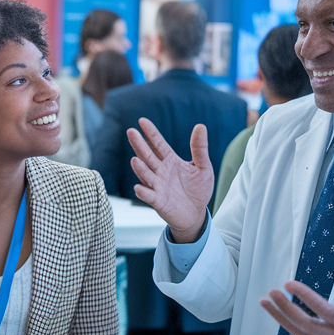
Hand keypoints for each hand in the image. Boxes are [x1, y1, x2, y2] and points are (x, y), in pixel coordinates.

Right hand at [126, 118, 212, 242]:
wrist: (196, 214)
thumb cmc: (198, 189)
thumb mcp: (203, 167)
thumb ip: (199, 148)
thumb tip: (200, 126)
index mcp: (171, 161)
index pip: (158, 144)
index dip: (151, 133)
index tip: (142, 121)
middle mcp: (161, 172)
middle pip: (148, 156)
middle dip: (139, 145)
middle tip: (131, 132)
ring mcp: (158, 186)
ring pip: (146, 175)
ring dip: (140, 169)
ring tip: (135, 159)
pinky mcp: (158, 202)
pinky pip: (149, 196)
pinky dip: (143, 192)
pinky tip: (139, 187)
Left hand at [259, 263, 333, 334]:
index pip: (325, 312)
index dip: (306, 298)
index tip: (290, 285)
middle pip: (305, 326)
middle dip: (284, 310)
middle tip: (271, 293)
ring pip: (300, 334)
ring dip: (280, 318)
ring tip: (266, 302)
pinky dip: (288, 326)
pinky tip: (279, 314)